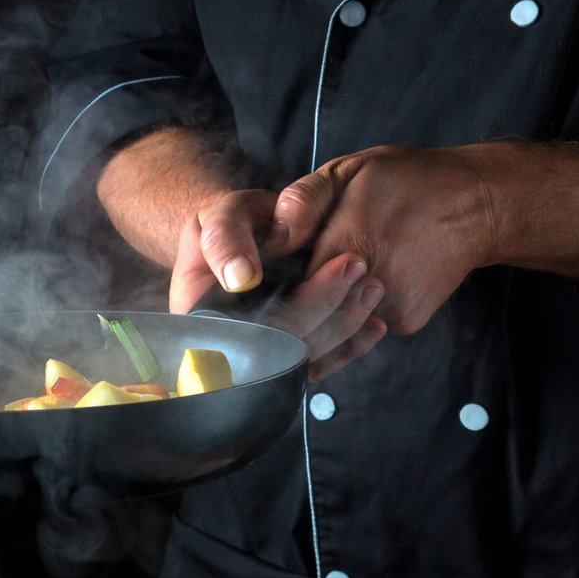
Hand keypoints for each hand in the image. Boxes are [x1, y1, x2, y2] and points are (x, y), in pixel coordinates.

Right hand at [168, 190, 387, 380]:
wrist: (245, 235)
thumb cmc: (229, 226)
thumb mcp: (217, 218)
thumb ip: (223, 239)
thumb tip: (241, 277)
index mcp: (204, 319)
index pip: (250, 332)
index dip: (295, 310)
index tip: (331, 267)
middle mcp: (233, 345)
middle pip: (284, 348)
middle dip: (327, 311)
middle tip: (358, 268)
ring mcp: (265, 350)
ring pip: (307, 357)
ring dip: (346, 327)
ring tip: (372, 286)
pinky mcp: (292, 349)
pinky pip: (322, 360)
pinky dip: (352, 345)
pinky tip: (374, 325)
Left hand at [276, 145, 496, 335]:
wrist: (477, 205)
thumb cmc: (409, 181)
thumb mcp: (350, 172)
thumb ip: (304, 201)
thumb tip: (274, 238)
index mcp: (351, 244)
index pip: (293, 290)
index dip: (275, 289)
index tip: (266, 285)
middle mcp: (373, 284)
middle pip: (311, 320)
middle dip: (291, 316)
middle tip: (279, 307)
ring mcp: (393, 308)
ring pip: (335, 332)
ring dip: (318, 323)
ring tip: (310, 302)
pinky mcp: (408, 321)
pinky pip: (362, 330)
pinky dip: (350, 319)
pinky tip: (348, 298)